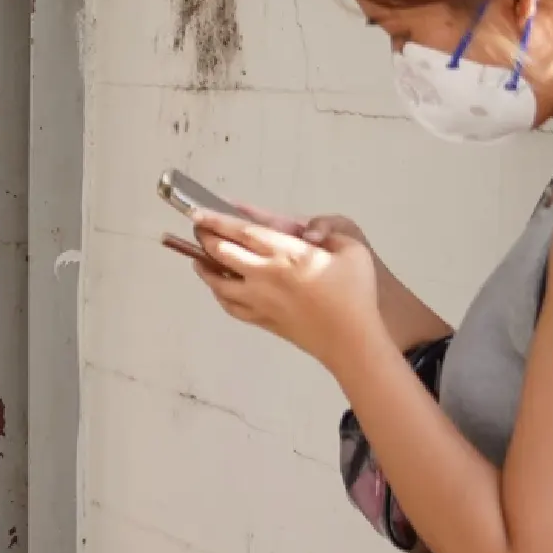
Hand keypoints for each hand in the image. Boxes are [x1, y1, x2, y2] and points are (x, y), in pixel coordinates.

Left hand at [190, 209, 385, 370]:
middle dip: (205, 237)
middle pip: (221, 252)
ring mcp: (257, 299)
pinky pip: (228, 304)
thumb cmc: (354, 293)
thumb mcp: (352, 249)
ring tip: (199, 258)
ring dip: (204, 267)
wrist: (349, 339)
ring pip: (217, 281)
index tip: (197, 213)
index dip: (215, 220)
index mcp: (285, 253)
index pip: (240, 231)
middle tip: (199, 228)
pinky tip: (218, 287)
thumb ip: (328, 233)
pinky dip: (217, 292)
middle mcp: (264, 274)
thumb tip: (309, 232)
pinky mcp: (259, 319)